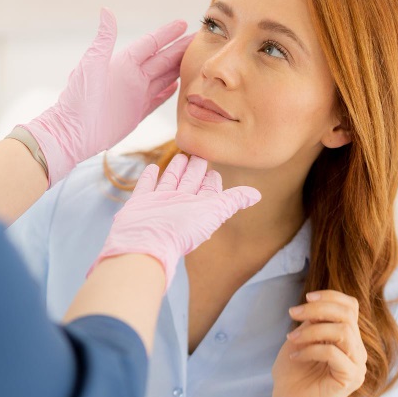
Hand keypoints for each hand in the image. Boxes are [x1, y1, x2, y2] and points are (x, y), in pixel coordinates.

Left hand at [21, 9, 192, 186]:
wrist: (73, 132)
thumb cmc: (78, 98)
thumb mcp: (92, 64)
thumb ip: (104, 39)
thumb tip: (106, 11)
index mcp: (122, 63)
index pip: (150, 44)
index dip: (167, 34)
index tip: (184, 23)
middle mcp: (131, 77)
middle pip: (162, 60)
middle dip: (180, 49)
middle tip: (200, 40)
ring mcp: (135, 95)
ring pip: (163, 77)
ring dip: (178, 68)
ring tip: (195, 60)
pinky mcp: (136, 113)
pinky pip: (157, 99)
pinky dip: (168, 92)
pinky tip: (178, 86)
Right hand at [89, 155, 260, 283]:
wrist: (148, 242)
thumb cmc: (182, 229)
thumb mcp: (214, 211)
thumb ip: (233, 200)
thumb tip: (258, 195)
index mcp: (198, 208)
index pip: (208, 190)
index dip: (212, 180)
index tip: (215, 169)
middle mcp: (179, 205)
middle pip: (189, 182)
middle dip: (195, 169)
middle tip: (199, 154)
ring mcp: (158, 203)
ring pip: (169, 181)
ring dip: (175, 169)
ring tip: (180, 156)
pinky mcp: (139, 203)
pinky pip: (145, 187)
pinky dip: (149, 178)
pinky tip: (152, 168)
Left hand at [272, 291, 367, 396]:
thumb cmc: (292, 372)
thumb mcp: (301, 339)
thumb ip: (313, 322)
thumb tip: (317, 303)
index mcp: (347, 338)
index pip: (351, 307)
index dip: (331, 297)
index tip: (307, 297)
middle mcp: (357, 350)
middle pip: (347, 315)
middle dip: (317, 309)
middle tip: (292, 314)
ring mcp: (357, 365)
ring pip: (342, 332)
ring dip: (311, 331)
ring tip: (291, 339)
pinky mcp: (351, 378)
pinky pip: (333, 353)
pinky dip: (310, 350)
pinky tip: (295, 356)